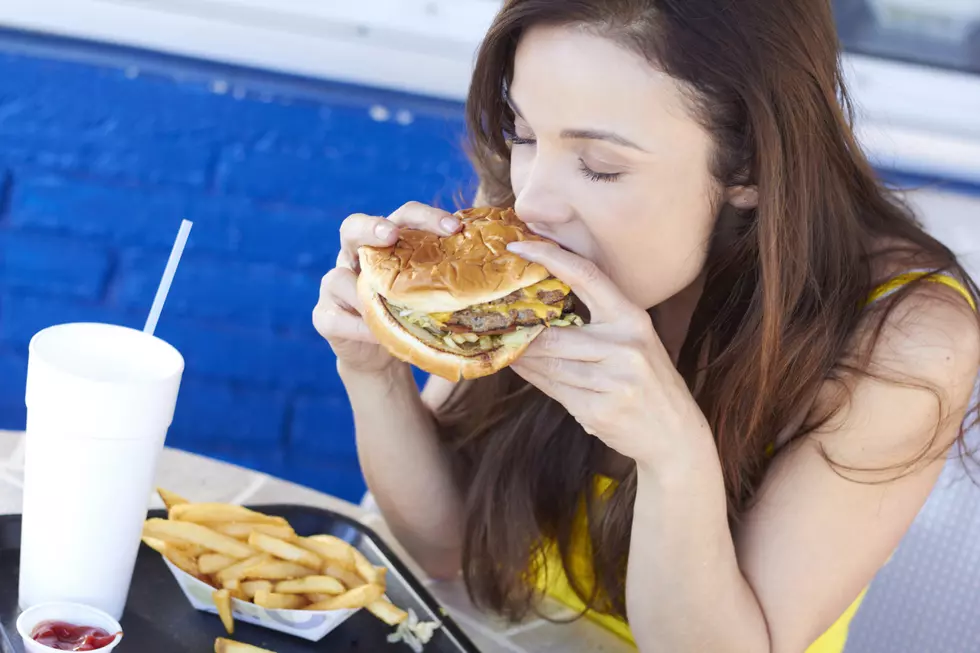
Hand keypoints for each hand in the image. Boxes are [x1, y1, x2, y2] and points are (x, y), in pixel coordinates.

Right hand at [313, 202, 461, 375]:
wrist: (377, 354)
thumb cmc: (410, 316)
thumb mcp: (429, 295)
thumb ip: (450, 280)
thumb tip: (504, 272)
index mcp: (385, 245)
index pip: (402, 217)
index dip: (424, 216)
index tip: (453, 227)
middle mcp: (355, 256)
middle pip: (352, 227)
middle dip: (371, 227)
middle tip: (390, 235)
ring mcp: (334, 285)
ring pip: (337, 278)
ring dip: (363, 292)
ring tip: (388, 307)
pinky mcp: (324, 317)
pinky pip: (336, 318)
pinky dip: (358, 327)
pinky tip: (377, 334)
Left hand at [506, 241, 710, 465]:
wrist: (675, 436)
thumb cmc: (647, 383)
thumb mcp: (633, 343)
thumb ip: (596, 325)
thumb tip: (540, 307)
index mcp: (633, 320)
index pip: (588, 276)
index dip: (550, 257)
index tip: (519, 245)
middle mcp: (626, 347)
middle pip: (555, 334)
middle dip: (523, 332)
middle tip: (495, 321)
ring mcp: (614, 382)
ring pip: (550, 365)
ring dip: (523, 358)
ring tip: (506, 348)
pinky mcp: (600, 411)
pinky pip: (554, 390)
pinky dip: (535, 379)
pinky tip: (525, 370)